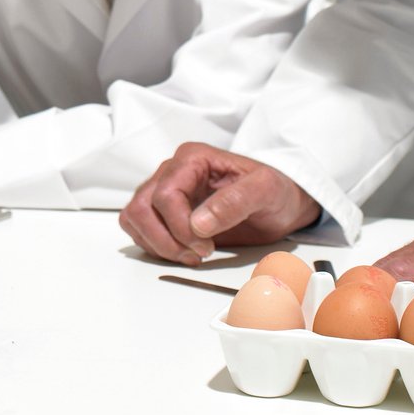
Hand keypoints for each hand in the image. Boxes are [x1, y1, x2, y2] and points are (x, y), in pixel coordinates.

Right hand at [120, 142, 320, 264]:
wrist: (279, 205)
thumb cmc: (275, 192)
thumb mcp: (266, 191)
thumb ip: (234, 202)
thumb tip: (198, 224)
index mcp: (192, 159)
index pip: (165, 194)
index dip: (180, 226)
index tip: (207, 246)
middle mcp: (171, 171)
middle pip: (142, 207)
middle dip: (165, 239)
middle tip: (197, 254)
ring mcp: (164, 191)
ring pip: (134, 218)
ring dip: (157, 244)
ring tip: (190, 255)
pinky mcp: (163, 213)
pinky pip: (139, 229)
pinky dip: (155, 246)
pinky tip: (183, 253)